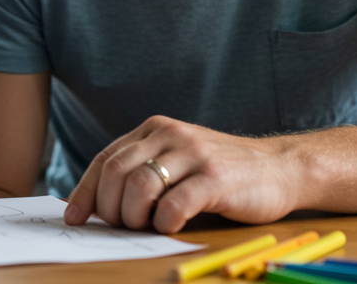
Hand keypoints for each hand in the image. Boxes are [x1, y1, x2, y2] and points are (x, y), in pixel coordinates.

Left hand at [63, 115, 297, 233]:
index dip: (87, 190)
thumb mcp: (178, 160)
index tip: (75, 217)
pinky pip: (174, 205)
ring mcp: (194, 154)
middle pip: (117, 174)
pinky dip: (164, 223)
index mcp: (156, 128)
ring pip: (139, 188)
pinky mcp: (215, 178)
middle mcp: (171, 135)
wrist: (280, 168)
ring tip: (147, 226)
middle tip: (120, 228)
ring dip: (134, 217)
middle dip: (109, 208)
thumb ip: (144, 171)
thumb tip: (98, 204)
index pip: (106, 159)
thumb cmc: (222, 173)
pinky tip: (171, 227)